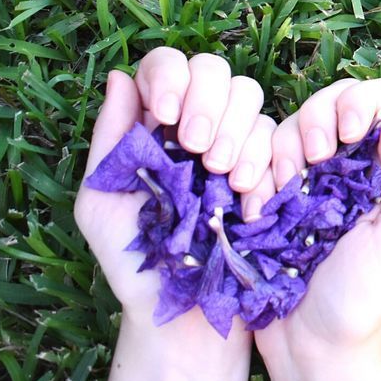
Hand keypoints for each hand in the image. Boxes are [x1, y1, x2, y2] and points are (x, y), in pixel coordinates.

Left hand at [75, 48, 274, 380]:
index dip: (170, 77)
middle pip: (214, 70)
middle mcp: (197, 124)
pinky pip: (279, 139)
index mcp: (153, 125)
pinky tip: (246, 199)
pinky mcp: (271, 169)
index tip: (164, 115)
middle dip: (207, 100)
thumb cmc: (136, 263)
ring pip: (251, 95)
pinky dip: (264, 164)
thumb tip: (119, 76)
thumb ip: (109, 139)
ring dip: (237, 130)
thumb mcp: (101, 201)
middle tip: (195, 146)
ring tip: (221, 175)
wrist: (186, 312)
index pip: (167, 67)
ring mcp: (237, 143)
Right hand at [248, 79, 380, 380]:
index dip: (361, 101)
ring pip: (290, 125)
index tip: (350, 134)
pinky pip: (255, 159)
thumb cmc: (365, 299)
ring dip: (284, 148)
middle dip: (317, 118)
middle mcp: (349, 168)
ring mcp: (307, 181)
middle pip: (332, 101)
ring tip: (283, 190)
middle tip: (314, 163)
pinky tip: (258, 206)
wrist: (312, 348)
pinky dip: (254, 172)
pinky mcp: (269, 199)